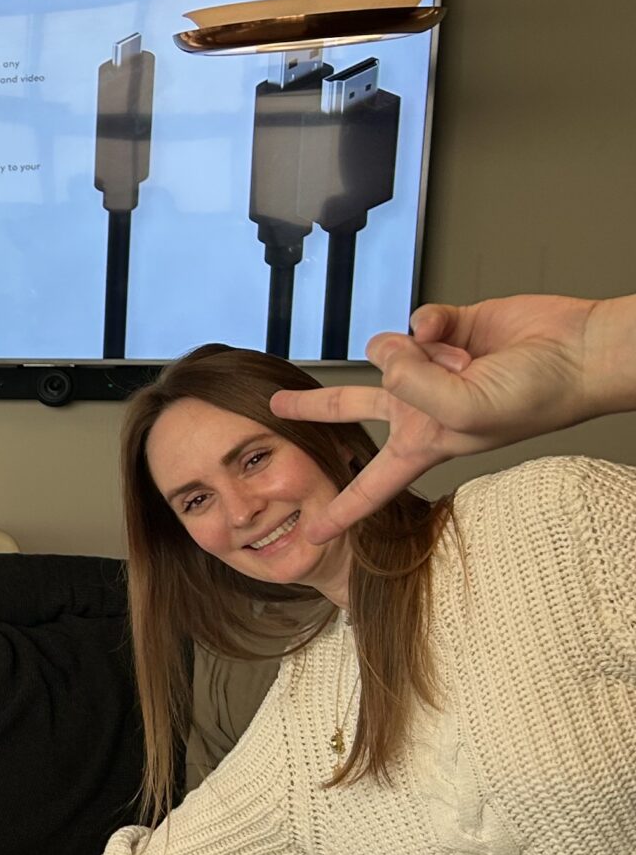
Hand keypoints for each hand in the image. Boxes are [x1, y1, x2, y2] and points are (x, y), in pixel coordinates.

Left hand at [271, 296, 615, 541]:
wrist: (578, 352)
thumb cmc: (535, 396)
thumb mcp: (464, 409)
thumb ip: (410, 386)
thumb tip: (381, 350)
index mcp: (424, 443)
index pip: (372, 486)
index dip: (342, 512)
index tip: (312, 532)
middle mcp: (420, 407)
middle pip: (350, 408)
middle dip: (313, 406)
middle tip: (277, 405)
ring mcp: (430, 367)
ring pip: (387, 351)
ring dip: (420, 352)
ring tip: (463, 360)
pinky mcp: (443, 330)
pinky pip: (417, 321)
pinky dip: (435, 324)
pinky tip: (458, 331)